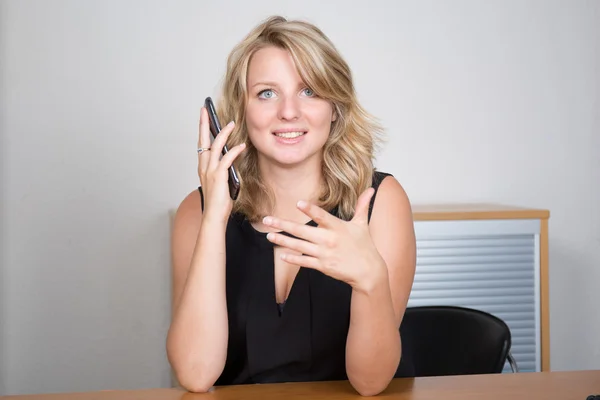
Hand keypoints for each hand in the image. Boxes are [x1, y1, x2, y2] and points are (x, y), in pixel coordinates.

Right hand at [197, 107, 245, 222]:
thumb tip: (232, 157)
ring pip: (215, 146)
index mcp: (203, 167)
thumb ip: (224, 168)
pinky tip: (241, 146)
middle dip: (204, 123)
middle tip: (205, 109)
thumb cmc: (218, 201)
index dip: (202, 129)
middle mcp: (204, 166)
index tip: (203, 116)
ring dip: (224, 133)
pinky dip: (234, 151)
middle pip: (203, 140)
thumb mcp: (221, 181)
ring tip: (231, 124)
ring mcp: (210, 171)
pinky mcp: (218, 176)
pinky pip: (227, 159)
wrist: (214, 216)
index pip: (201, 143)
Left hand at [263, 188, 387, 293]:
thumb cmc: (365, 246)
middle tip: (267, 219)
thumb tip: (371, 189)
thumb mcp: (362, 224)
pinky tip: (281, 254)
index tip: (298, 204)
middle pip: (302, 231)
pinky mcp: (323, 266)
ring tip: (268, 235)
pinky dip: (293, 258)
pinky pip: (305, 262)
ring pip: (299, 246)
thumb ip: (362, 206)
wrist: (368, 271)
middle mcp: (329, 240)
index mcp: (337, 227)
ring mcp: (325, 254)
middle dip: (283, 225)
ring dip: (282, 240)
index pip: (322, 216)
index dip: (310, 210)